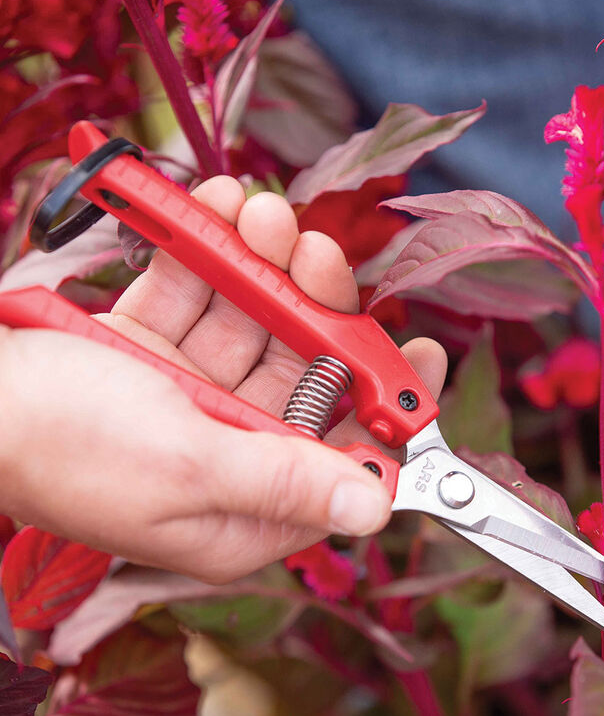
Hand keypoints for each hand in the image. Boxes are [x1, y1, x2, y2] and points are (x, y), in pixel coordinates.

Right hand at [0, 177, 446, 582]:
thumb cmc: (64, 446)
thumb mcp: (189, 468)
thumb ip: (287, 481)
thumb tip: (376, 508)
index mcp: (247, 507)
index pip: (347, 462)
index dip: (392, 411)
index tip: (427, 353)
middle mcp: (231, 454)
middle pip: (307, 377)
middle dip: (316, 306)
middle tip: (314, 247)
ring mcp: (195, 398)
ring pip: (260, 325)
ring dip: (264, 263)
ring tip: (255, 211)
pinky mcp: (159, 352)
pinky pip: (206, 299)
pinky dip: (211, 254)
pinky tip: (216, 208)